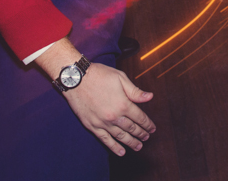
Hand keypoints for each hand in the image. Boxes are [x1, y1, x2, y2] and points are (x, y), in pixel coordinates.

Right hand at [35, 38, 154, 155]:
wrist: (76, 78)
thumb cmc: (99, 75)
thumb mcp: (120, 78)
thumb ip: (135, 91)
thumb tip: (150, 97)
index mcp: (123, 104)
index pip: (140, 117)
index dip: (147, 124)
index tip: (152, 128)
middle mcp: (114, 116)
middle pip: (131, 128)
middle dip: (141, 133)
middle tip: (147, 137)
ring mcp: (102, 122)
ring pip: (120, 136)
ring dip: (131, 142)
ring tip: (138, 146)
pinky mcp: (92, 126)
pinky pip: (105, 140)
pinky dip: (114, 147)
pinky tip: (121, 152)